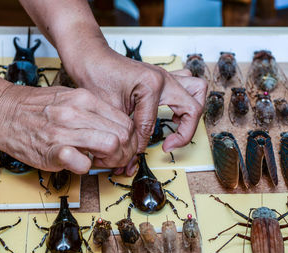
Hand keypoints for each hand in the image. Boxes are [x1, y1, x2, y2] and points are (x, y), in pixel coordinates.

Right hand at [0, 85, 136, 173]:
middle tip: (112, 157)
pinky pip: (84, 164)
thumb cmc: (34, 106)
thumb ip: (92, 111)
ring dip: (109, 160)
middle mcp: (78, 112)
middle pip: (123, 135)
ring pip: (111, 146)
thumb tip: (113, 127)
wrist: (1, 111)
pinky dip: (85, 168)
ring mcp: (65, 131)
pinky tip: (77, 163)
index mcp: (85, 99)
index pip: (125, 122)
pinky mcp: (52, 151)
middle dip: (124, 152)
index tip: (120, 147)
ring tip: (97, 160)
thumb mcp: (68, 97)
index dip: (128, 139)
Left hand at [70, 50, 206, 174]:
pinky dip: (185, 99)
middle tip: (170, 145)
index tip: (134, 154)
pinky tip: (173, 112)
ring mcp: (165, 75)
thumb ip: (123, 134)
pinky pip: (187, 84)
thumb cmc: (96, 76)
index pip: (152, 125)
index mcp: (151, 85)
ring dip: (192, 111)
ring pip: (197, 90)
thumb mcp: (109, 110)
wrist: (90, 58)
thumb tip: (130, 159)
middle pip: (193, 108)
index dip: (142, 144)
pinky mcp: (162, 76)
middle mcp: (163, 78)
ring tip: (178, 126)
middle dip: (185, 132)